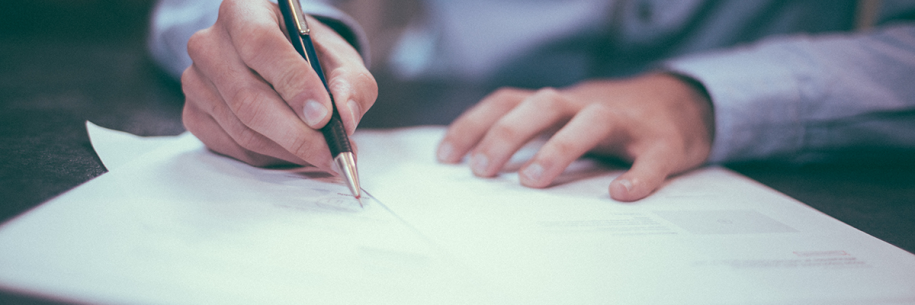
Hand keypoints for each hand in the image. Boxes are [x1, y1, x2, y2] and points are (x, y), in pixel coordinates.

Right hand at [182, 0, 376, 170]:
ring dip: (289, 150)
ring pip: (243, 129)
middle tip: (332, 153)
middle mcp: (210, 43)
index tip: (323, 115)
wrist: (285, 66)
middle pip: (248, 97)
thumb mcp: (341, 60)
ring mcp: (196, 81)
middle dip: (297, 134)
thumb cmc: (311, 57)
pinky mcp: (194, 114)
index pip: (261, 45)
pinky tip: (294, 151)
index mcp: (244, 11)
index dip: (294, 83)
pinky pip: (234, 147)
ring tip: (323, 154)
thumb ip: (351, 84)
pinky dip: (271, 157)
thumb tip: (344, 117)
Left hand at [436, 73, 713, 200]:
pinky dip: (638, 175)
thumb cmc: (609, 122)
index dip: (474, 124)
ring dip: (559, 148)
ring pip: (591, 121)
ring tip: (533, 181)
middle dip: (507, 134)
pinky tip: (621, 194)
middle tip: (481, 171)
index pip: (508, 101)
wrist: (682, 105)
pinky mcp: (663, 143)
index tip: (445, 157)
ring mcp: (626, 122)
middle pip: (543, 104)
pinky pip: (651, 158)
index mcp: (559, 103)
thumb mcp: (564, 121)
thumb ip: (530, 137)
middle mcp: (587, 105)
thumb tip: (478, 169)